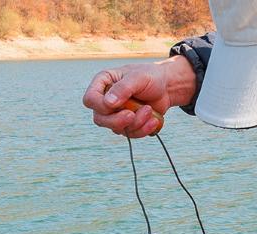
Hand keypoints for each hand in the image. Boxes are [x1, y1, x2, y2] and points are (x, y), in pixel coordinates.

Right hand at [82, 57, 196, 137]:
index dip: (99, 106)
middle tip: (132, 115)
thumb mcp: (138, 77)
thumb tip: (108, 103)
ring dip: (135, 123)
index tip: (116, 104)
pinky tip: (153, 120)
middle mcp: (105, 100)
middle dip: (117, 120)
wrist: (166, 88)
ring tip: (149, 110)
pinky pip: (129, 134)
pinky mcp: (126, 124)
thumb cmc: (151, 77)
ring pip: (116, 128)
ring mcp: (115, 114)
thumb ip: (123, 89)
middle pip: (100, 119)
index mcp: (103, 83)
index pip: (90, 99)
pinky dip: (142, 129)